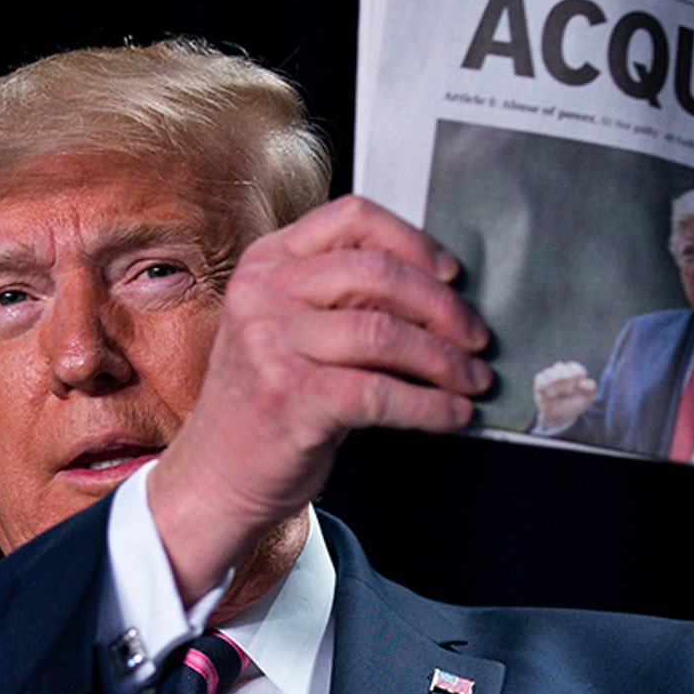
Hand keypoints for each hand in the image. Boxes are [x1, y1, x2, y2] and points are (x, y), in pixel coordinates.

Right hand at [149, 195, 491, 602]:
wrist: (216, 475)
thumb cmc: (268, 400)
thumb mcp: (290, 327)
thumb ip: (345, 299)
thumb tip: (441, 297)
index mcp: (268, 262)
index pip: (352, 217)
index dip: (413, 242)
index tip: (451, 274)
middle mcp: (263, 293)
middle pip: (378, 273)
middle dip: (444, 308)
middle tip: (477, 337)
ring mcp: (272, 344)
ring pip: (386, 333)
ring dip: (446, 361)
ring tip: (473, 379)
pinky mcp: (292, 397)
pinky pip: (382, 392)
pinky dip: (431, 406)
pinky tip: (453, 414)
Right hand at [533, 361, 596, 430]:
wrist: (560, 415)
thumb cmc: (575, 403)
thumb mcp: (588, 397)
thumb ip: (591, 387)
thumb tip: (581, 383)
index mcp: (575, 370)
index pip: (577, 369)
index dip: (577, 381)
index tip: (577, 390)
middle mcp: (562, 368)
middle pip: (563, 369)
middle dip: (567, 383)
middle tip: (568, 392)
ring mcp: (550, 373)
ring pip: (552, 375)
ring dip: (557, 388)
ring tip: (557, 395)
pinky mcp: (540, 379)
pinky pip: (542, 381)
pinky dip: (546, 389)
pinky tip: (550, 395)